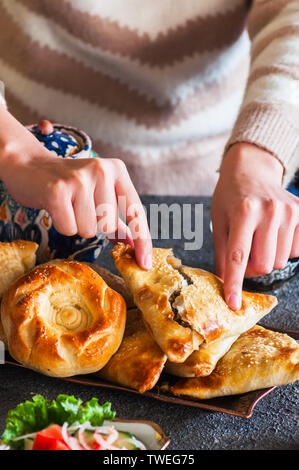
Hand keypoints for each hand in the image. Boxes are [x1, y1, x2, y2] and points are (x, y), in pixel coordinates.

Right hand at [0, 111, 151, 268]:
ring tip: (68, 205)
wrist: (30, 165)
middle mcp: (102, 170)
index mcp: (117, 170)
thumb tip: (134, 244)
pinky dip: (63, 225)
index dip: (142, 241)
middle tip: (79, 205)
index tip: (145, 264)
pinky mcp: (58, 191)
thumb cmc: (69, 185)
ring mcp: (80, 179)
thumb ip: (118, 218)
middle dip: (95, 224)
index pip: (136, 212)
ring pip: (90, 230)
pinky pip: (70, 229)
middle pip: (110, 226)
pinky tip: (57, 207)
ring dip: (77, 225)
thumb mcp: (99, 194)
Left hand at [212, 143, 298, 309]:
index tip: (233, 303)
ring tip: (258, 239)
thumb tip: (225, 280)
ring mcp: (288, 212)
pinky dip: (282, 249)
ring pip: (280, 261)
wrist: (252, 170)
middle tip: (245, 255)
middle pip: (264, 265)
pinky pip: (295, 250)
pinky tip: (273, 234)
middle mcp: (268, 211)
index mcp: (243, 212)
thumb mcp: (218, 220)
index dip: (235, 283)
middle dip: (252, 268)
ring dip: (267, 258)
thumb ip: (221, 252)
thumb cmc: (230, 196)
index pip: (238, 257)